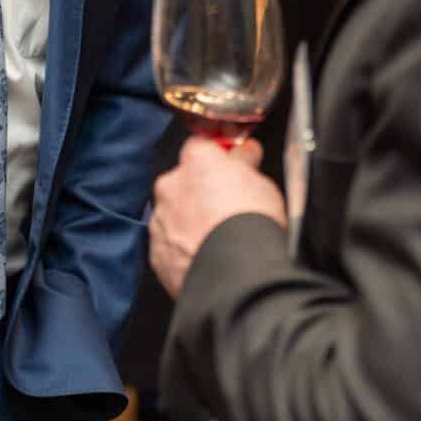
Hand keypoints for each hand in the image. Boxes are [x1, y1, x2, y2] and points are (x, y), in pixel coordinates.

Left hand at [150, 137, 285, 297]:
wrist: (238, 275)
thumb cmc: (252, 224)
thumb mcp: (262, 182)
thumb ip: (244, 163)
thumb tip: (244, 153)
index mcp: (196, 161)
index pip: (201, 146)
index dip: (217, 157)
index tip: (230, 167)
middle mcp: (170, 186)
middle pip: (182, 182)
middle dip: (199, 192)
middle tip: (226, 209)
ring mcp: (160, 221)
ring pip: (173, 215)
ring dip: (190, 223)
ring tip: (218, 240)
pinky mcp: (157, 255)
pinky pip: (169, 246)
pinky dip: (183, 250)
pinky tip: (207, 258)